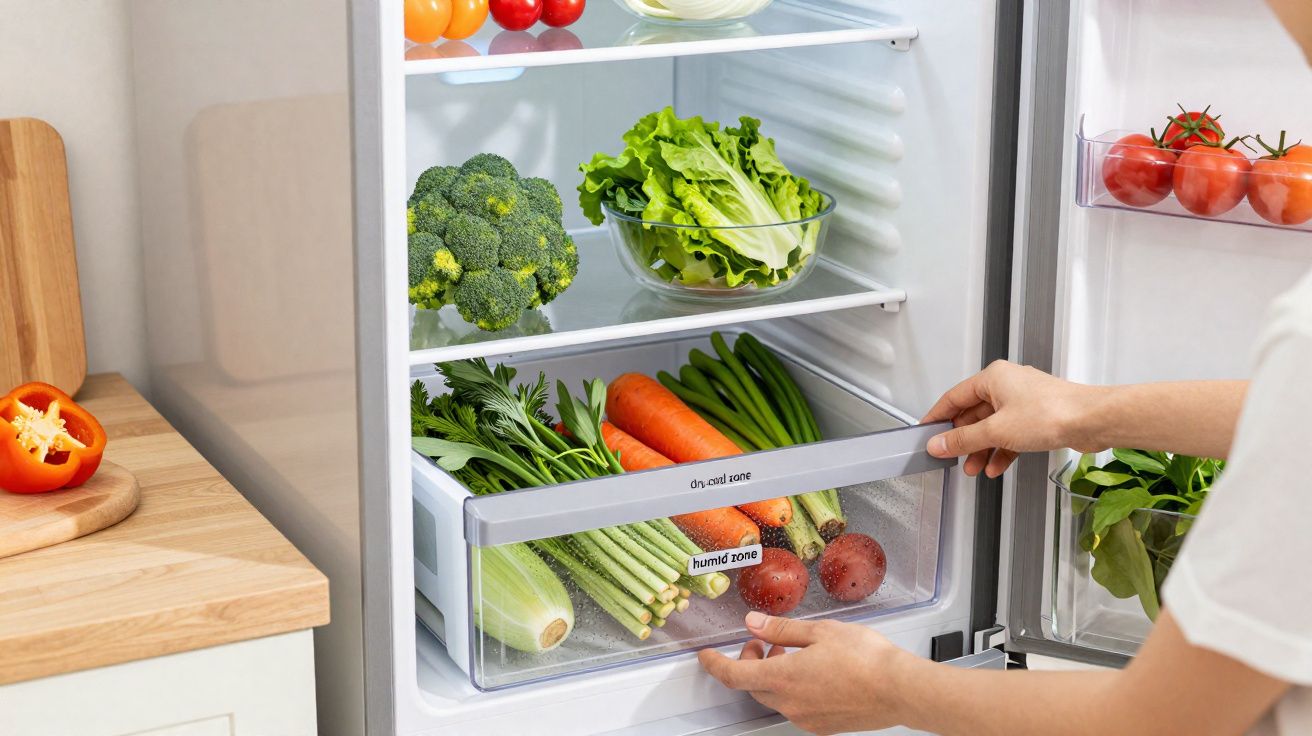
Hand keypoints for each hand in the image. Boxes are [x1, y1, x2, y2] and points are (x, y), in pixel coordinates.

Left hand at [698, 612, 912, 734]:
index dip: (715, 665)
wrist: (901, 689)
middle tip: (765, 641)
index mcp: (784, 678)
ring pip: (775, 697)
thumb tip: (754, 623)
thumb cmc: (867, 659)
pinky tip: (812, 671)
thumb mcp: (819, 631)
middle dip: (752, 663)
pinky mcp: (823, 726)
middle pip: (753, 686)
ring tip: (794, 652)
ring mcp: (807, 718)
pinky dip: (794, 688)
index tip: (705, 656)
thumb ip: (781, 628)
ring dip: (774, 675)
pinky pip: (796, 707)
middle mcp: (791, 703)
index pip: (733, 675)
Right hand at [922, 360, 1105, 477]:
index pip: (954, 398)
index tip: (926, 432)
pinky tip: (996, 467)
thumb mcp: (996, 431)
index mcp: (993, 378)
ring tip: (973, 468)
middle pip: (973, 414)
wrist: (1091, 421)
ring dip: (982, 449)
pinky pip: (1011, 434)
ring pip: (993, 427)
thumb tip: (938, 443)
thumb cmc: (1051, 413)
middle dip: (963, 440)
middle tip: (950, 456)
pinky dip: (1002, 450)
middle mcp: (1007, 386)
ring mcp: (1023, 401)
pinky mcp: (1037, 417)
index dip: (938, 417)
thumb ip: (963, 439)